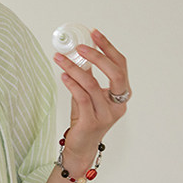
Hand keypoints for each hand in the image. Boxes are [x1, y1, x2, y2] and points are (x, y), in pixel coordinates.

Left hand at [53, 28, 129, 167]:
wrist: (80, 148)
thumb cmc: (85, 121)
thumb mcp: (88, 96)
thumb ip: (87, 79)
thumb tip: (78, 55)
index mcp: (121, 96)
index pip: (120, 66)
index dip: (108, 48)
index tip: (95, 34)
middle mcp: (117, 105)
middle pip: (115, 73)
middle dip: (98, 56)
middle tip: (80, 46)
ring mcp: (106, 114)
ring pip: (93, 84)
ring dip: (75, 68)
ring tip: (60, 59)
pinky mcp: (91, 122)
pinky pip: (82, 97)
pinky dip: (72, 83)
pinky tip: (63, 75)